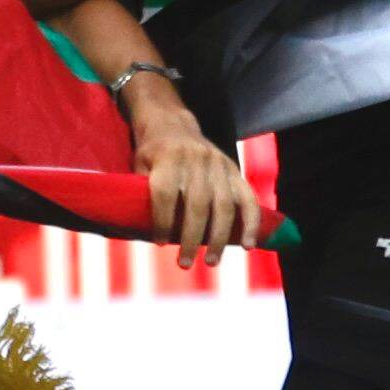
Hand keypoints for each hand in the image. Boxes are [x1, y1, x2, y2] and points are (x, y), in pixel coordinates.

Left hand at [137, 122, 261, 268]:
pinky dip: (250, 223)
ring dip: (218, 238)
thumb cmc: (152, 155)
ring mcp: (219, 165)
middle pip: (197, 204)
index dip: (162, 220)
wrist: (173, 125)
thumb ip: (142, 193)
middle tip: (184, 264)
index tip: (159, 242)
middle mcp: (196, 159)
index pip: (166, 193)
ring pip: (223, 205)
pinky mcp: (234, 170)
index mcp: (168, 157)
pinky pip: (248, 199)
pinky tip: (247, 246)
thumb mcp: (139, 166)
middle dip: (191, 238)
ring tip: (211, 261)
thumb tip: (140, 233)